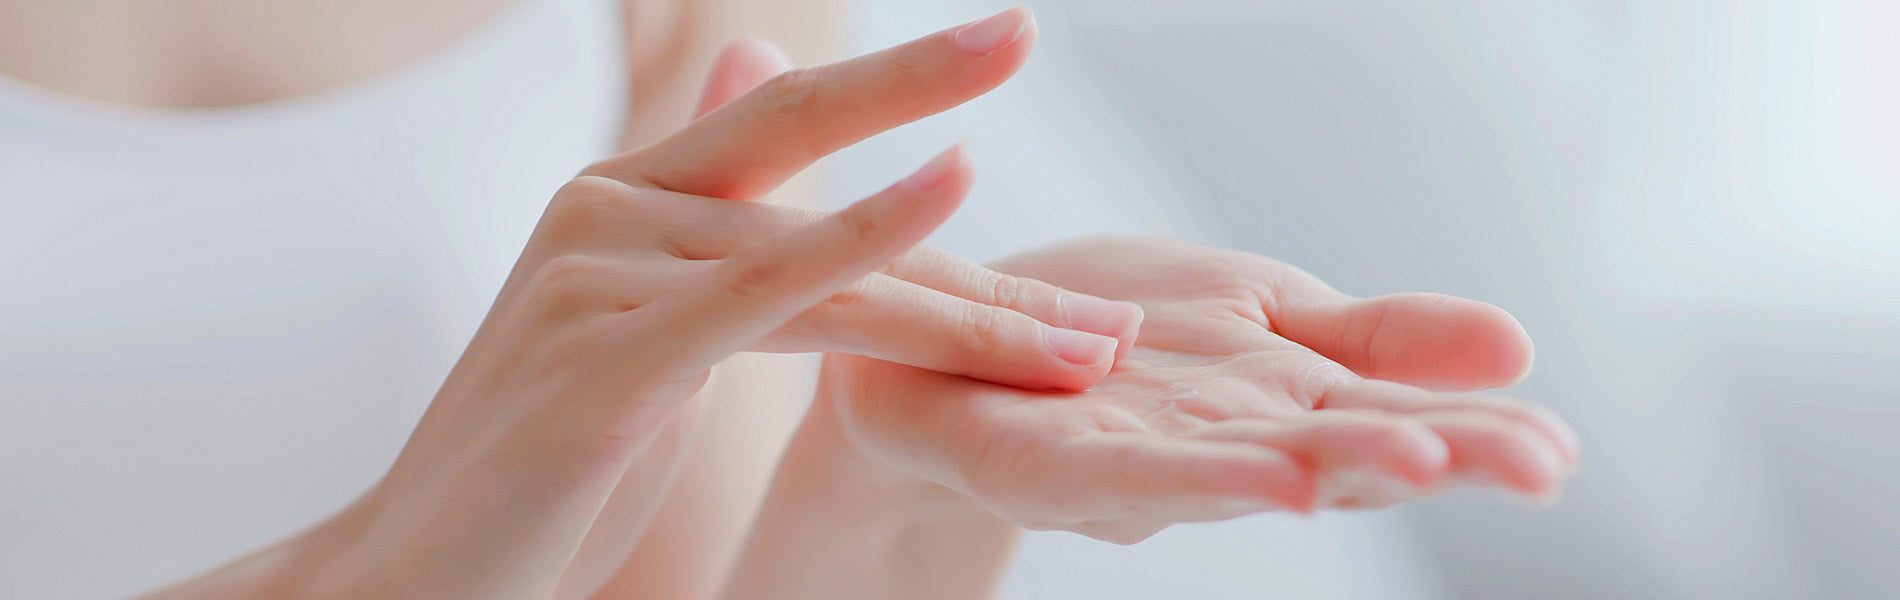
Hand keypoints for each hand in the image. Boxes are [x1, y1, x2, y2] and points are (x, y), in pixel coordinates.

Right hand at [147, 9, 1107, 597]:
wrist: (419, 574)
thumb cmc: (550, 469)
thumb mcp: (653, 333)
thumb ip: (724, 232)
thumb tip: (761, 82)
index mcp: (624, 195)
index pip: (792, 120)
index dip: (908, 78)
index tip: (1009, 40)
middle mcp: (608, 208)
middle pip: (820, 163)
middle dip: (953, 159)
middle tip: (1059, 150)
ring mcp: (599, 273)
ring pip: (827, 265)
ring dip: (974, 311)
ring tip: (1089, 344)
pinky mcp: (606, 358)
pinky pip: (769, 294)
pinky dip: (869, 244)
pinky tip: (953, 186)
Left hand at [822, 236, 1579, 542]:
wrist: (936, 338)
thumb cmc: (1102, 330)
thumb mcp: (1254, 311)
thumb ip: (1370, 336)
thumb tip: (1521, 343)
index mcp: (1274, 404)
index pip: (1388, 419)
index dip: (1475, 437)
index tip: (1562, 449)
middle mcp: (1215, 449)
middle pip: (1330, 455)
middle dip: (1429, 459)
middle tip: (1533, 464)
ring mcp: (1129, 464)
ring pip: (1237, 472)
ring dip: (1326, 467)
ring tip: (1418, 458)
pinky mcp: (1037, 463)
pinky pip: (1115, 475)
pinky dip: (1195, 476)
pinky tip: (1268, 473)